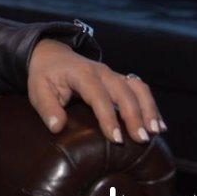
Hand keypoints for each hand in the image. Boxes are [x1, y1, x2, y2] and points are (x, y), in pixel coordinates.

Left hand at [27, 38, 166, 144]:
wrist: (52, 55)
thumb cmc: (45, 76)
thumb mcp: (38, 90)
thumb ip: (47, 107)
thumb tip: (57, 127)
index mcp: (82, 74)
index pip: (98, 96)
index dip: (108, 117)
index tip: (116, 139)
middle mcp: (102, 72)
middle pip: (124, 92)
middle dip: (135, 116)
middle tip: (141, 140)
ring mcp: (113, 74)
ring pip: (137, 89)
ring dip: (149, 109)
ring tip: (156, 132)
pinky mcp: (119, 80)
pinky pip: (140, 90)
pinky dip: (151, 106)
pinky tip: (158, 125)